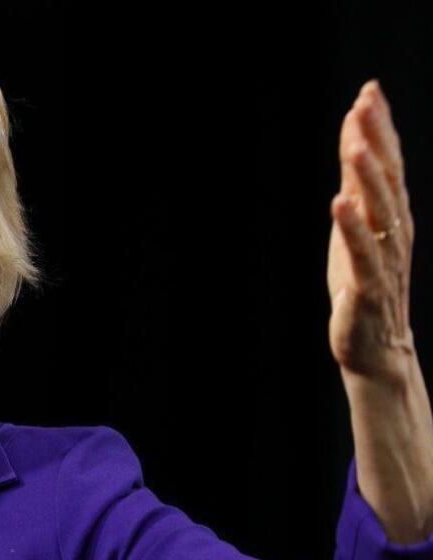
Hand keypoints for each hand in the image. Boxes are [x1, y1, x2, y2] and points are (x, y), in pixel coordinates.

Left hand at [328, 79, 416, 384]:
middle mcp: (394, 233)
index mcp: (392, 217)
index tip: (370, 90)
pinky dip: (351, 229)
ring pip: (379, 214)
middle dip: (377, 141)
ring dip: (367, 179)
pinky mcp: (367, 289)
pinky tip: (338, 204)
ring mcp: (383, 261)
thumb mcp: (356, 226)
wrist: (375, 346)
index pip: (389, 165)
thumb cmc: (364, 282)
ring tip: (354, 147)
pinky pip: (361, 256)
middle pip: (387, 180)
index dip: (380, 129)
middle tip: (366, 102)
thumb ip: (356, 184)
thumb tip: (353, 134)